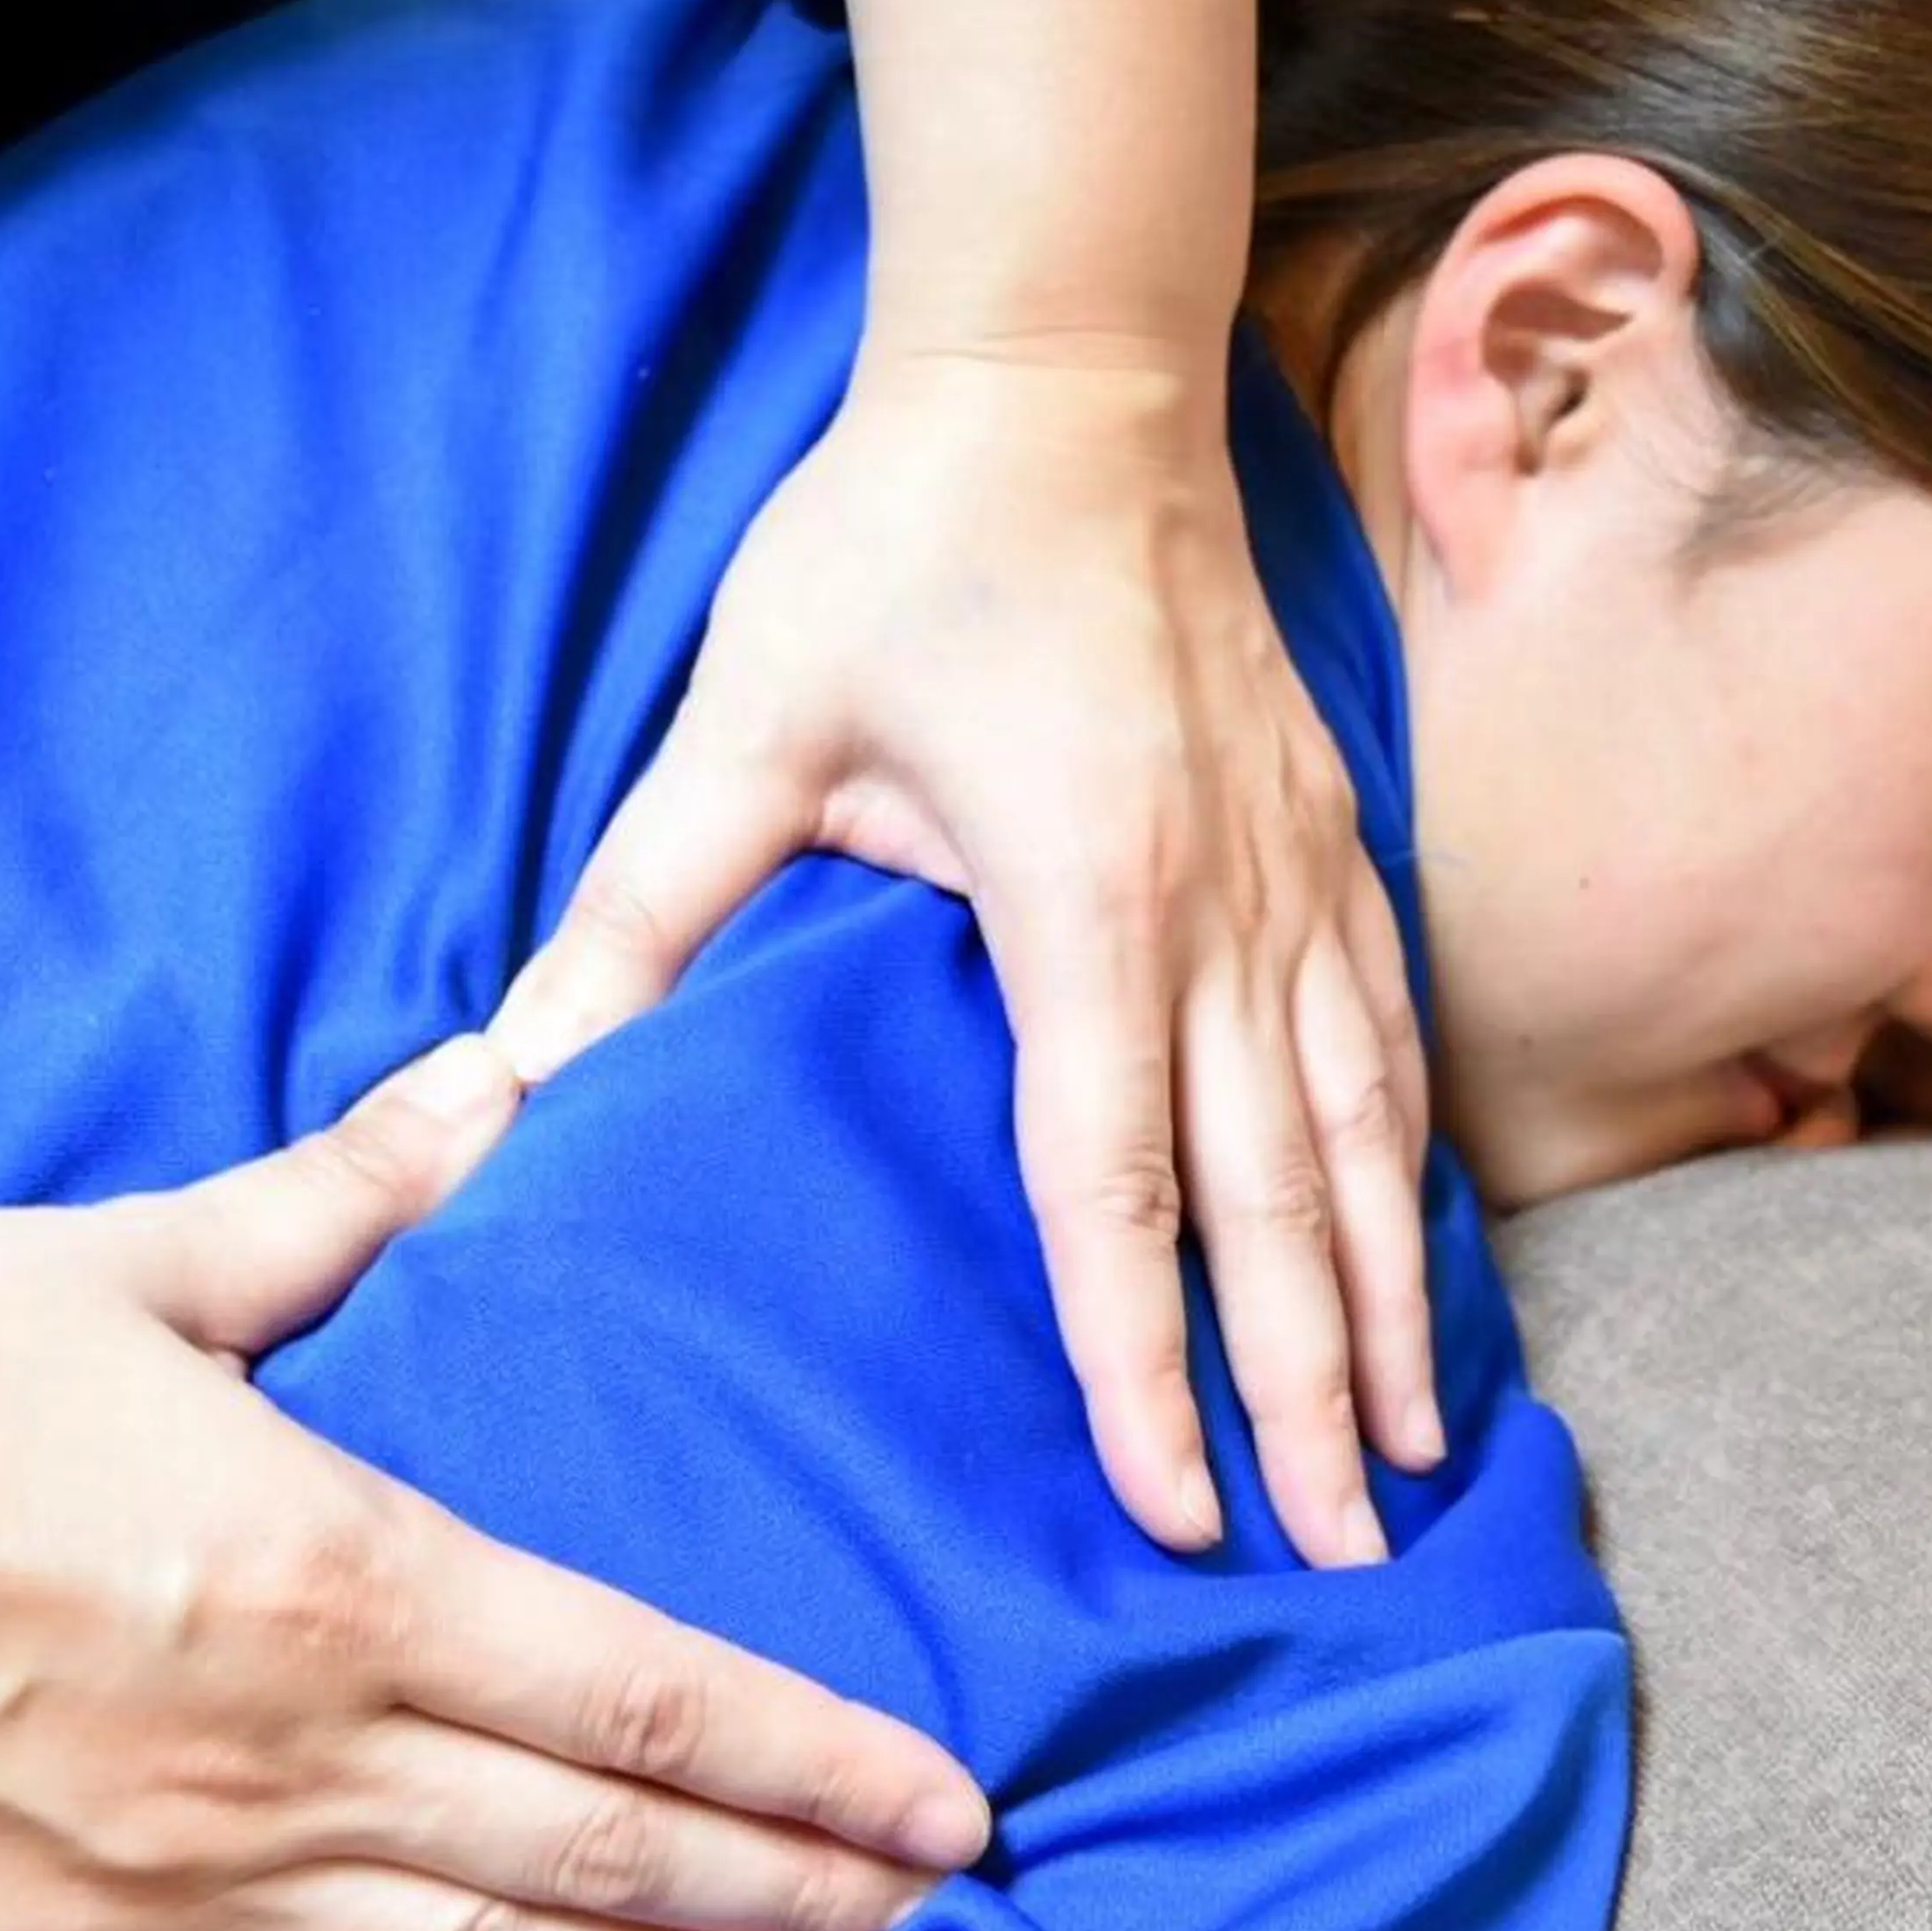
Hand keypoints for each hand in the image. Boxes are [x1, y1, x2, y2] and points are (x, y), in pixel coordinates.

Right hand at [0, 1035, 989, 1930]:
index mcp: (338, 1571)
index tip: (947, 1806)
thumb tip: (500, 1079)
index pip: (647, 1690)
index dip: (815, 1757)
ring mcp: (164, 1880)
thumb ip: (348, 1194)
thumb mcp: (137, 1260)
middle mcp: (284, 1753)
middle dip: (786, 1892)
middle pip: (600, 1847)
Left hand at [491, 345, 1438, 1569]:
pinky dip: (1407, 1160)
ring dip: (1386, 1300)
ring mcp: (1301, 868)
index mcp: (1088, 898)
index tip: (1174, 1512)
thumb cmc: (901, 539)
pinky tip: (1417, 1249)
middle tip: (1347, 1557)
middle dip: (1308, 1391)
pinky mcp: (1333, 828)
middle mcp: (1225, 908)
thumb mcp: (748, 718)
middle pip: (1275, 1198)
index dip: (1148, 1367)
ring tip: (1414, 1452)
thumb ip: (648, 910)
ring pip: (1364, 1130)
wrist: (1071, 373)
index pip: (1117, 1188)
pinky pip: (1390, 1030)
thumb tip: (514, 1074)